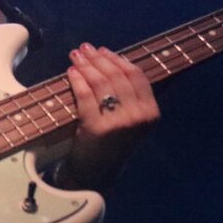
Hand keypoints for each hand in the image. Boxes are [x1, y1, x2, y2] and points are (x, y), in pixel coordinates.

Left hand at [60, 43, 159, 188]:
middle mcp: (138, 117)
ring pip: (101, 83)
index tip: (103, 50)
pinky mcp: (97, 128)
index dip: (118, 59)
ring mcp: (119, 123)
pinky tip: (71, 72)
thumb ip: (130, 95)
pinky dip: (77, 80)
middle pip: (117, 76)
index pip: (136, 75)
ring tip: (76, 56)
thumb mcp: (131, 120)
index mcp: (151, 112)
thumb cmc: (112, 142)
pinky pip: (85, 95)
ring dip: (86, 64)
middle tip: (85, 48)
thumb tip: (112, 60)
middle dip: (99, 58)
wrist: (97, 173)